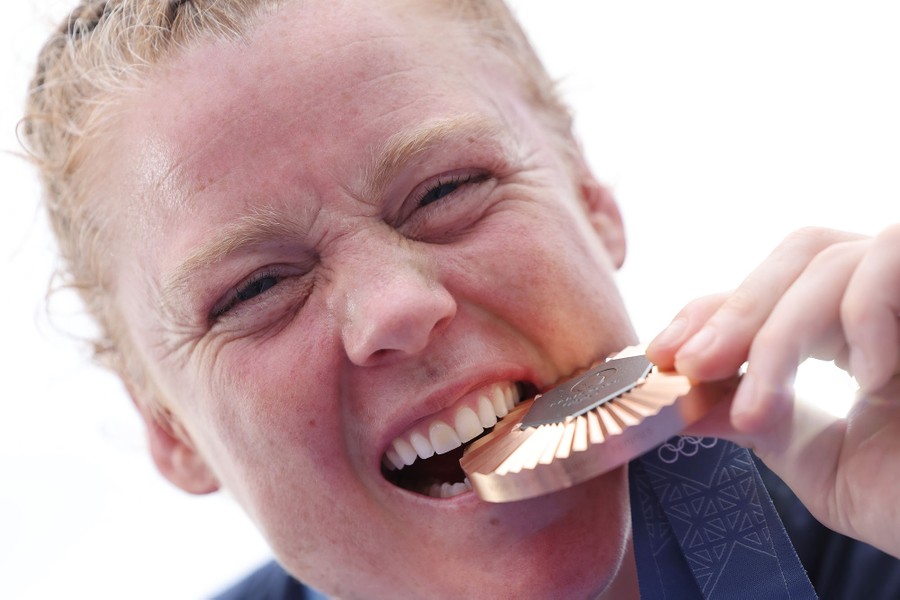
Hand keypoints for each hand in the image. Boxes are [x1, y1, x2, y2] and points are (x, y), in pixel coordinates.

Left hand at [646, 225, 899, 556]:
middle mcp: (896, 296)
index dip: (714, 310)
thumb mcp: (826, 464)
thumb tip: (682, 400)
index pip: (775, 288)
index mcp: (865, 327)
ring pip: (832, 259)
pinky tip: (869, 378)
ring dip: (777, 331)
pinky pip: (891, 255)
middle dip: (733, 312)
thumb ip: (760, 422)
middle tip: (688, 367)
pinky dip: (864, 314)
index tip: (662, 356)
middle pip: (798, 255)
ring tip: (760, 411)